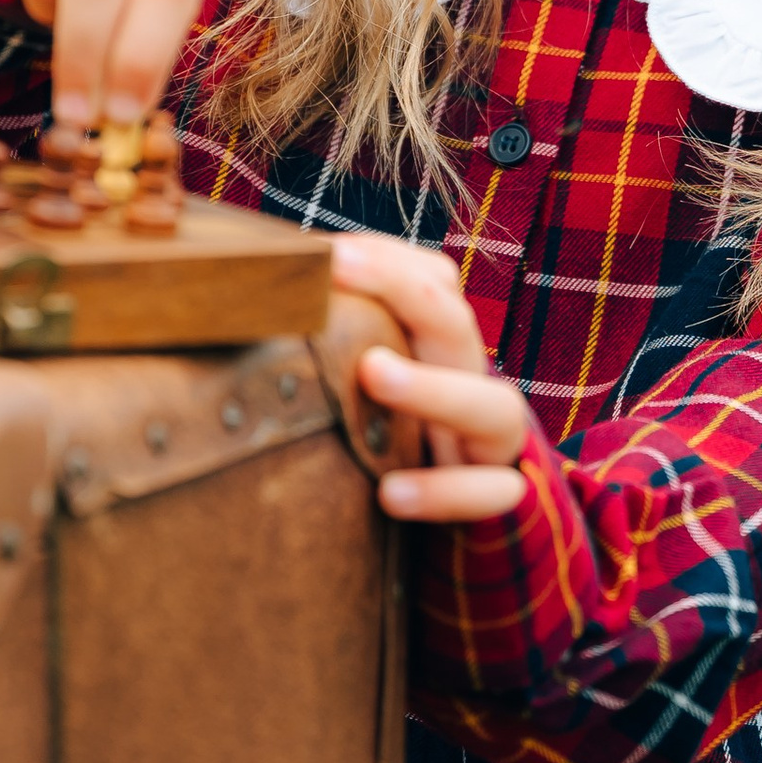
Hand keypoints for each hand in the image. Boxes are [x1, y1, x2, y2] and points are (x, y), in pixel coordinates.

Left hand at [331, 232, 527, 522]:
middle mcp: (472, 381)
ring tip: (373, 372)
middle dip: (405, 291)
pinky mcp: (503, 499)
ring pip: (493, 405)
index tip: (325, 252)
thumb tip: (258, 307)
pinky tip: (391, 494)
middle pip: (457, 325)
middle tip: (337, 271)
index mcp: (441, 346)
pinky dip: (446, 492)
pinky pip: (492, 493)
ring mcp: (493, 440)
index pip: (433, 282)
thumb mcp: (379, 379)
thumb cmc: (405, 433)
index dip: (384, 261)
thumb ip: (339, 348)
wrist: (479, 510)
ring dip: (435, 387)